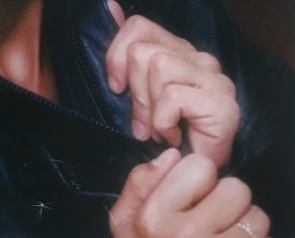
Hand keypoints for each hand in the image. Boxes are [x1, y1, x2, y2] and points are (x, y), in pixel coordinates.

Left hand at [105, 0, 239, 166]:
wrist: (193, 176)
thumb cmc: (164, 133)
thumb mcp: (135, 87)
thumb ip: (125, 46)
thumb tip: (109, 5)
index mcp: (177, 49)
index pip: (139, 25)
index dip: (117, 54)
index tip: (116, 87)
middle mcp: (199, 58)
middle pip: (143, 51)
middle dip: (134, 92)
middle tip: (144, 121)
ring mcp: (214, 78)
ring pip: (158, 67)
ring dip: (150, 108)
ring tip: (161, 128)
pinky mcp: (222, 103)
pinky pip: (172, 97)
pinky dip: (163, 123)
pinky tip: (174, 137)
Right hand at [109, 149, 269, 237]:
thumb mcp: (123, 223)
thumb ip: (139, 183)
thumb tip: (171, 156)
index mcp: (155, 216)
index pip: (199, 165)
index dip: (198, 179)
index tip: (190, 196)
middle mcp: (188, 235)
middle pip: (234, 188)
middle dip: (226, 199)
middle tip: (212, 217)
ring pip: (256, 215)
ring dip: (245, 222)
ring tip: (225, 234)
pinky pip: (262, 237)